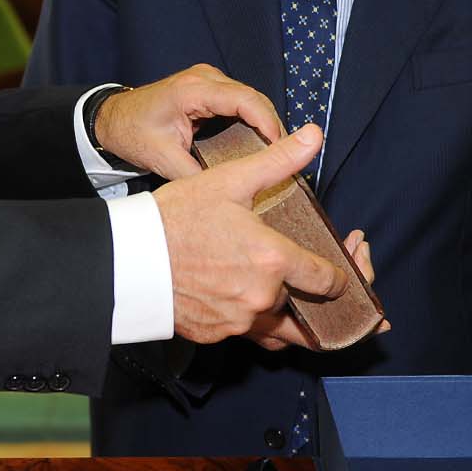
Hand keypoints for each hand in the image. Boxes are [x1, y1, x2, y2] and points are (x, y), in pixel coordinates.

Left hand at [94, 63, 281, 178]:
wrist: (113, 119)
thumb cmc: (133, 132)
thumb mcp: (162, 159)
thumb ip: (194, 176)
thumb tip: (224, 193)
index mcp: (192, 90)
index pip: (244, 100)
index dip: (268, 123)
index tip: (281, 147)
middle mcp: (204, 78)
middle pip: (253, 98)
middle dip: (271, 126)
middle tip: (284, 157)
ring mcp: (207, 80)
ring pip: (250, 99)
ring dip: (264, 123)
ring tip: (275, 153)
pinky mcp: (209, 88)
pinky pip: (240, 102)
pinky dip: (252, 121)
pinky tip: (258, 143)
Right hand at [154, 125, 365, 347]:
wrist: (127, 259)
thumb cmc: (175, 217)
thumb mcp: (229, 181)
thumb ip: (278, 162)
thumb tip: (314, 136)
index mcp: (272, 260)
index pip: (328, 281)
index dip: (343, 274)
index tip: (344, 267)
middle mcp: (260, 298)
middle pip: (307, 308)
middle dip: (318, 296)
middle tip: (322, 280)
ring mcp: (238, 321)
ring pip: (279, 327)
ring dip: (288, 312)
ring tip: (288, 290)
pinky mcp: (215, 334)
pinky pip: (247, 333)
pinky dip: (253, 319)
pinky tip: (247, 296)